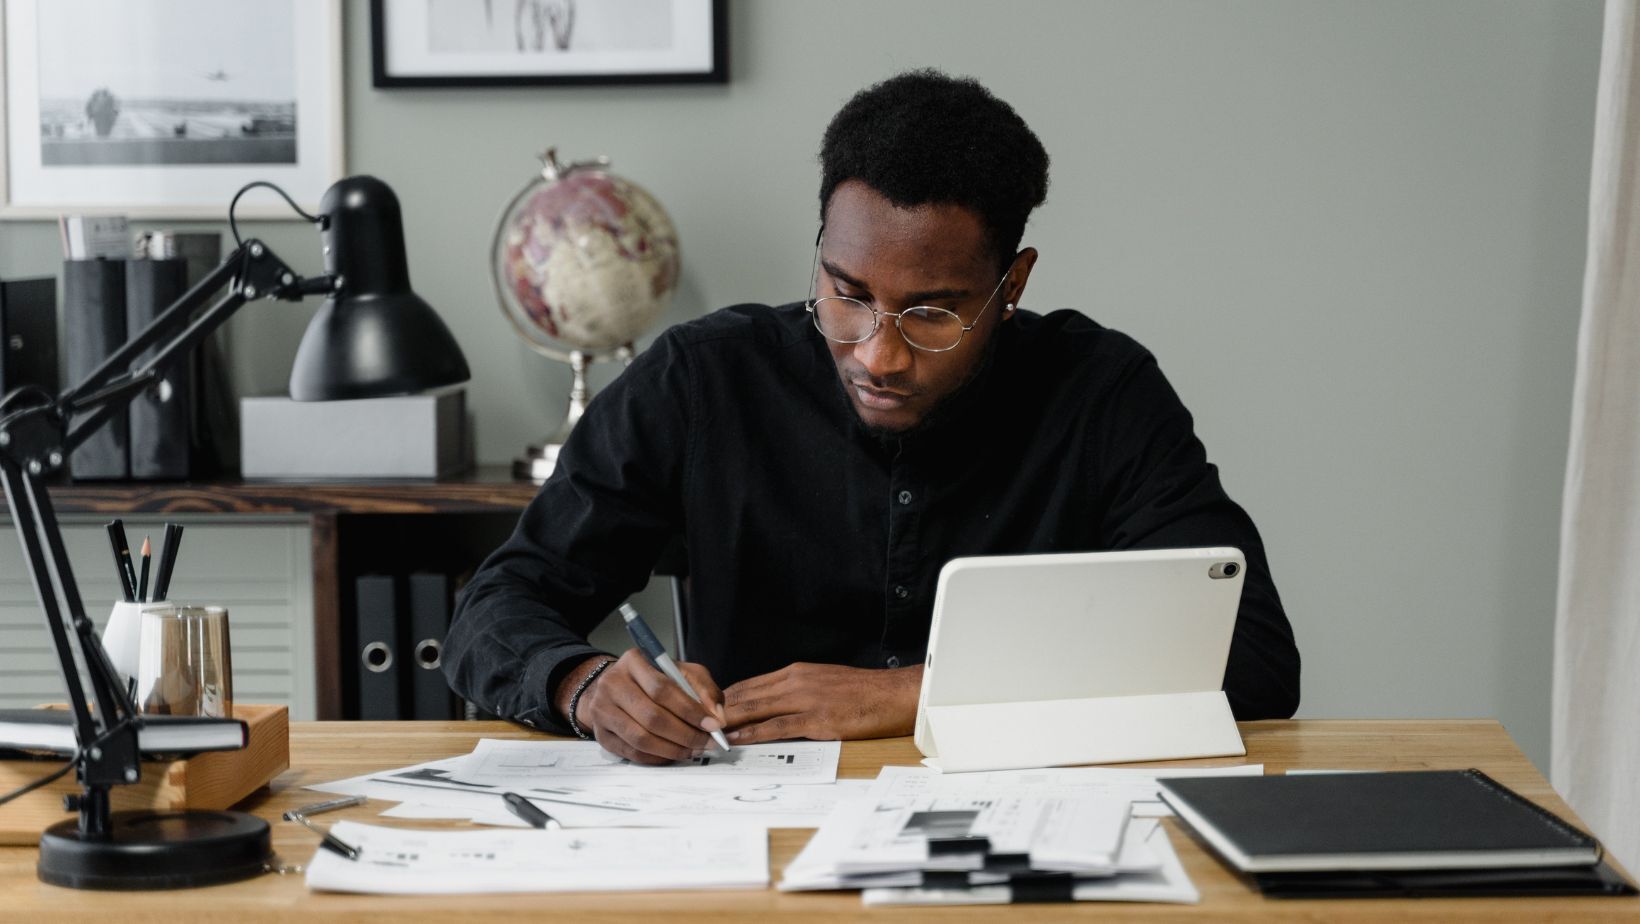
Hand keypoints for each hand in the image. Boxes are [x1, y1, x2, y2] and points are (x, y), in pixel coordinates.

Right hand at [558, 650, 726, 764]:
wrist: (618, 688)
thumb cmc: (654, 680)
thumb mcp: (683, 673)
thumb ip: (704, 690)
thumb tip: (717, 717)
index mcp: (633, 661)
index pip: (662, 689)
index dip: (690, 710)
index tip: (712, 725)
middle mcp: (612, 683)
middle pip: (651, 716)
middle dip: (685, 734)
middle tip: (707, 742)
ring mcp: (602, 710)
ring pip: (641, 738)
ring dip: (673, 749)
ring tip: (693, 750)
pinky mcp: (601, 734)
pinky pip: (632, 753)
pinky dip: (658, 757)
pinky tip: (674, 753)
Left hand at [722, 662, 922, 744]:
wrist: (895, 695)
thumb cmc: (863, 693)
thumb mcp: (824, 683)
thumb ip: (798, 692)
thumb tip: (773, 706)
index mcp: (797, 672)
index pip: (749, 684)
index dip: (724, 699)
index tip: (706, 712)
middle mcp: (796, 681)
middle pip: (746, 695)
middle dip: (718, 710)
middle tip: (695, 724)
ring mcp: (806, 699)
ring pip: (756, 708)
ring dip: (729, 722)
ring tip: (707, 734)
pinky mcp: (818, 719)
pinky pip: (778, 726)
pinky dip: (753, 733)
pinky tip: (738, 739)